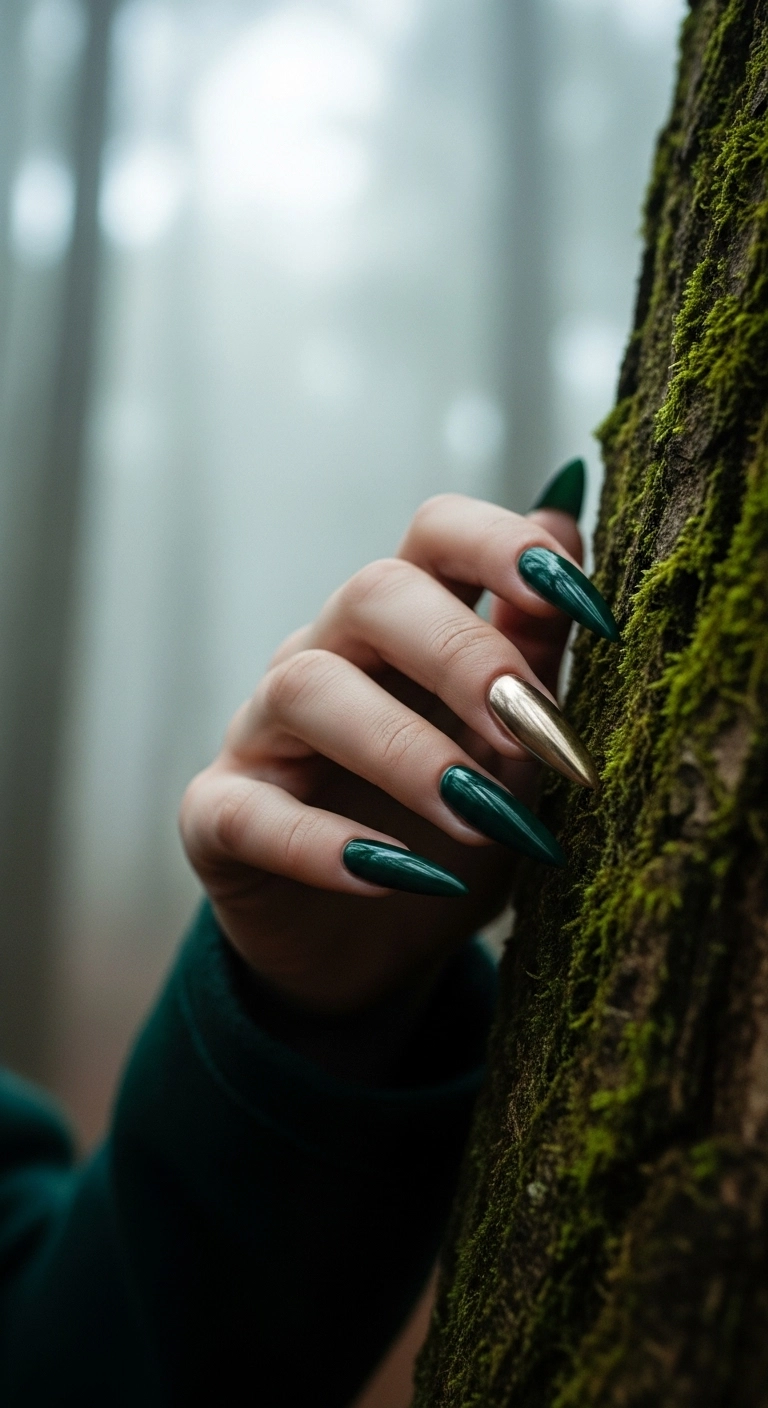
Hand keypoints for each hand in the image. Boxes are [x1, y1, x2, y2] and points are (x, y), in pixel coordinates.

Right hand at [180, 493, 586, 1012]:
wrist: (372, 953)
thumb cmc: (449, 832)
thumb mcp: (511, 747)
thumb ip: (535, 648)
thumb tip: (567, 516)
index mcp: (406, 625)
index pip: (437, 532)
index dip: (507, 546)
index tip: (594, 609)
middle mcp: (328, 656)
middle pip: (374, 592)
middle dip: (466, 655)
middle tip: (538, 733)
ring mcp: (263, 732)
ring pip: (307, 688)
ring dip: (405, 750)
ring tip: (480, 820)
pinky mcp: (219, 816)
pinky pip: (252, 811)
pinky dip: (325, 845)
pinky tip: (402, 878)